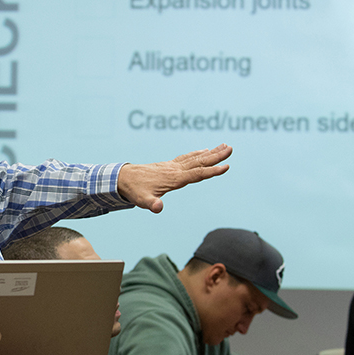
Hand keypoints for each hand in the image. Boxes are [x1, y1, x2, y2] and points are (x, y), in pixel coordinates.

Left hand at [117, 144, 231, 212]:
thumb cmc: (134, 191)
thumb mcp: (142, 200)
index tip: (226, 166)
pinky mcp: (169, 165)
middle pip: (200, 162)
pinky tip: (204, 151)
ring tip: (224, 146)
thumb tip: (158, 208)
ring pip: (195, 157)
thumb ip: (151, 204)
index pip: (197, 174)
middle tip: (231, 148)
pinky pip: (187, 157)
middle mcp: (175, 169)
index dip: (212, 171)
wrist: (122, 178)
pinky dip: (198, 154)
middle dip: (216, 156)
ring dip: (210, 152)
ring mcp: (172, 166)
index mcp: (173, 178)